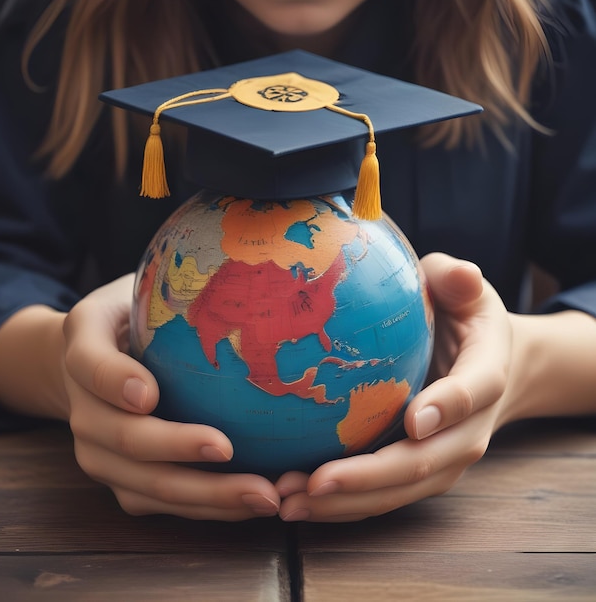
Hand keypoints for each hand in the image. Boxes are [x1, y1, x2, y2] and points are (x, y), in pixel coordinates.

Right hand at [62, 274, 279, 520]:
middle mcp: (81, 405)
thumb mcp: (139, 289)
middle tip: (229, 450)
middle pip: (118, 438)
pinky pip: (156, 502)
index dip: (115, 381)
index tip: (149, 395)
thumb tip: (248, 277)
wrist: (92, 362)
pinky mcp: (119, 476)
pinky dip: (202, 508)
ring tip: (261, 497)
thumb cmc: (131, 317)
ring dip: (201, 495)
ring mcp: (96, 449)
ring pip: (141, 483)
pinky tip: (250, 502)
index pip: (90, 364)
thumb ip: (167, 287)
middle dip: (174, 450)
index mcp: (82, 346)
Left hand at [276, 252, 511, 521]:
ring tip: (290, 502)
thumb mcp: (466, 290)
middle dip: (372, 477)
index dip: (447, 407)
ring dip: (347, 502)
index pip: (473, 392)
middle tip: (316, 481)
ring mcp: (445, 457)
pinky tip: (299, 500)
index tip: (414, 420)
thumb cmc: (464, 317)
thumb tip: (459, 273)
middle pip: (427, 461)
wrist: (485, 363)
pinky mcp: (420, 471)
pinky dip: (345, 503)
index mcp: (486, 374)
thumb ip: (458, 280)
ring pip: (401, 490)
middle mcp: (469, 428)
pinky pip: (384, 494)